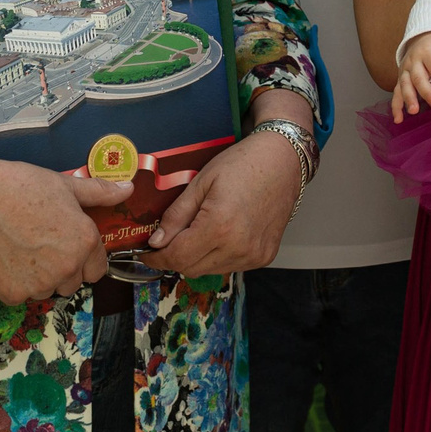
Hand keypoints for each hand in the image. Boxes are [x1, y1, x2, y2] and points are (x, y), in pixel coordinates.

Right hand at [0, 157, 131, 304]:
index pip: (98, 268)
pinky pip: (22, 295)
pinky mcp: (14, 294)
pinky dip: (15, 283)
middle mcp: (67, 268)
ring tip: (21, 249)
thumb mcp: (65, 185)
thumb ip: (99, 193)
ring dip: (40, 278)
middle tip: (41, 245)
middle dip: (63, 269)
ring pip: (48, 290)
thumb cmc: (21, 187)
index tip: (68, 245)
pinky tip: (5, 258)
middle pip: (73, 283)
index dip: (84, 257)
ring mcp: (40, 284)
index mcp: (85, 242)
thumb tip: (128, 189)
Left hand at [144, 121, 301, 276]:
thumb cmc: (243, 163)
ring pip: (210, 270)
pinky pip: (230, 266)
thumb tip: (157, 241)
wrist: (284, 161)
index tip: (146, 253)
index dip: (156, 258)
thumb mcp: (201, 182)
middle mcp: (238, 247)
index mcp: (219, 227)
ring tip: (197, 231)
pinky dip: (217, 256)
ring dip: (197, 257)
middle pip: (191, 268)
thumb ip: (176, 215)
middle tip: (168, 239)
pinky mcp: (264, 256)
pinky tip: (220, 234)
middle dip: (175, 256)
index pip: (177, 257)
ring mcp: (254, 255)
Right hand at [393, 32, 430, 119]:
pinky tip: (398, 119)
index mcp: (426, 51)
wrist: (420, 39)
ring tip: (414, 111)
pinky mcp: (401, 79)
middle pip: (418, 78)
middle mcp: (413, 61)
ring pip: (405, 85)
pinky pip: (396, 92)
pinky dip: (395, 106)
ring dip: (408, 98)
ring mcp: (405, 70)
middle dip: (426, 92)